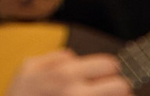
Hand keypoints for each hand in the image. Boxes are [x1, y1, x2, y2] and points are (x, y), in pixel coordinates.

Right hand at [7, 46, 131, 95]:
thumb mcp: (27, 68)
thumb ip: (53, 58)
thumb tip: (74, 57)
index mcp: (66, 75)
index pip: (109, 65)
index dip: (109, 67)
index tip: (105, 72)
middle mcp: (77, 94)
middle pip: (122, 87)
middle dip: (118, 86)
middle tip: (110, 89)